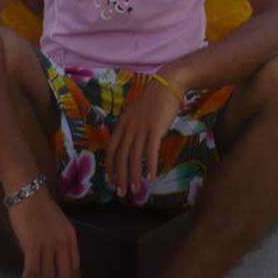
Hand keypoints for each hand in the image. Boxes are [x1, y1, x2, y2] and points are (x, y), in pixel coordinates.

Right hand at [8, 188, 79, 277]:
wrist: (27, 191)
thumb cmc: (39, 206)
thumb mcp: (57, 224)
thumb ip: (58, 242)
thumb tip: (51, 262)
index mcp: (70, 237)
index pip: (74, 266)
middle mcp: (62, 243)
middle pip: (63, 276)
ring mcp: (48, 245)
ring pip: (47, 277)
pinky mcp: (32, 246)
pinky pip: (31, 271)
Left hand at [107, 80, 180, 196]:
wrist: (167, 85)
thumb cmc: (154, 99)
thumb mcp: (136, 112)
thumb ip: (131, 126)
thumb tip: (131, 143)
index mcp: (123, 122)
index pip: (112, 148)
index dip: (110, 165)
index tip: (110, 179)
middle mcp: (129, 126)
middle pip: (121, 156)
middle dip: (120, 176)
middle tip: (120, 192)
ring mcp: (142, 127)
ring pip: (134, 156)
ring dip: (134, 175)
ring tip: (135, 189)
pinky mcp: (155, 129)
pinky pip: (151, 151)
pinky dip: (150, 166)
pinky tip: (151, 177)